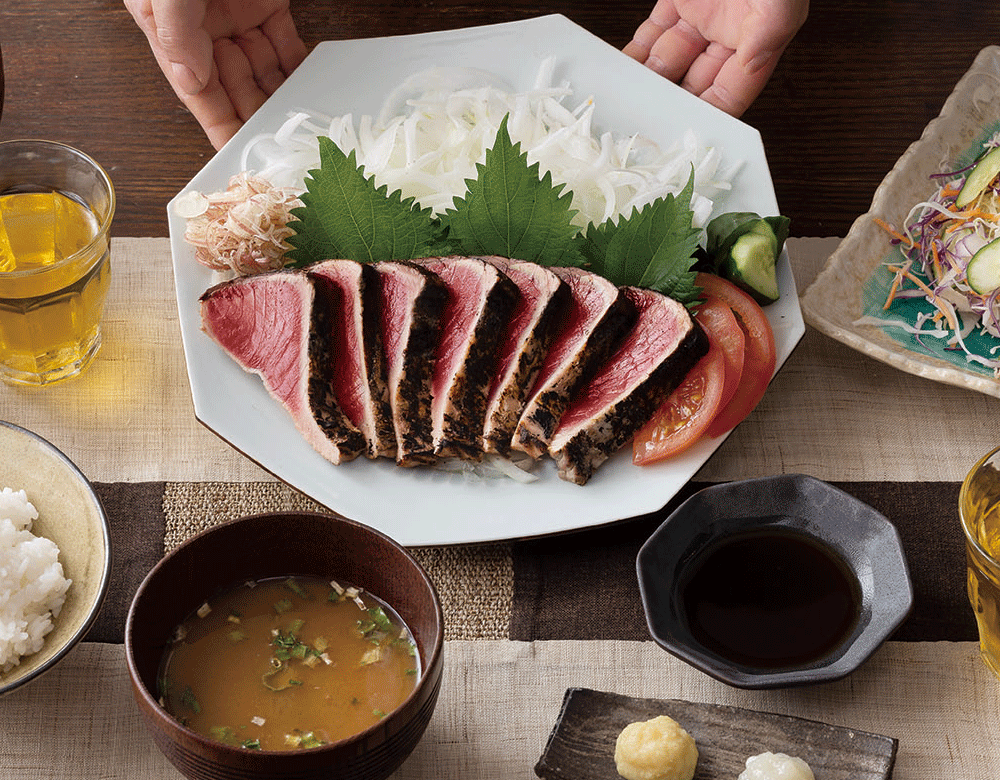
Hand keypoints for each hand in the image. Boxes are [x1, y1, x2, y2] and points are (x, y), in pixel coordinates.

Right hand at [125, 0, 307, 149]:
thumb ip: (177, 32)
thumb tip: (190, 79)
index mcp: (172, 33)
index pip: (199, 94)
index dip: (220, 127)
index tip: (235, 156)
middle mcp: (206, 32)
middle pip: (236, 90)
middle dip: (258, 120)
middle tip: (280, 149)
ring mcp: (238, 19)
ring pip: (264, 72)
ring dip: (281, 99)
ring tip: (300, 128)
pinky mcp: (267, 5)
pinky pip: (286, 44)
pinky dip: (298, 67)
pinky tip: (309, 89)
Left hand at [624, 0, 808, 116]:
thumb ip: (770, 30)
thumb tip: (753, 65)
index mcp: (759, 37)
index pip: (731, 94)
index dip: (707, 118)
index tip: (681, 138)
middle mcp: (730, 31)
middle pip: (694, 84)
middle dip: (669, 105)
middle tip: (641, 123)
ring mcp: (702, 13)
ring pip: (668, 63)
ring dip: (646, 83)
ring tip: (623, 101)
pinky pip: (651, 33)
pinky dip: (634, 52)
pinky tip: (618, 70)